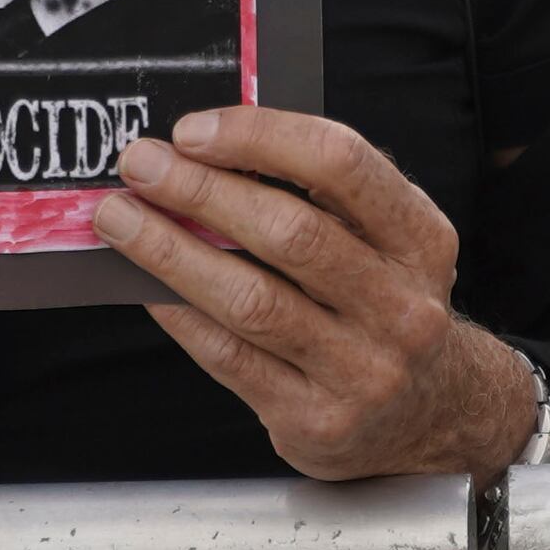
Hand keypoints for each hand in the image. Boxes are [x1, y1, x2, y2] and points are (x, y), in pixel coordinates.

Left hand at [92, 108, 540, 479]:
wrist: (429, 413)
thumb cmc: (383, 304)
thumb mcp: (385, 240)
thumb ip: (319, 194)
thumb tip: (205, 149)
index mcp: (422, 239)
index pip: (342, 164)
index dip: (260, 138)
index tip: (192, 130)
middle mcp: (404, 306)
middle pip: (290, 232)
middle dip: (201, 191)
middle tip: (139, 165)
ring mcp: (363, 370)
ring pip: (251, 300)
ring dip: (171, 251)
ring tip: (120, 219)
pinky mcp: (317, 419)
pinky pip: (230, 356)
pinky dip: (180, 313)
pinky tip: (146, 284)